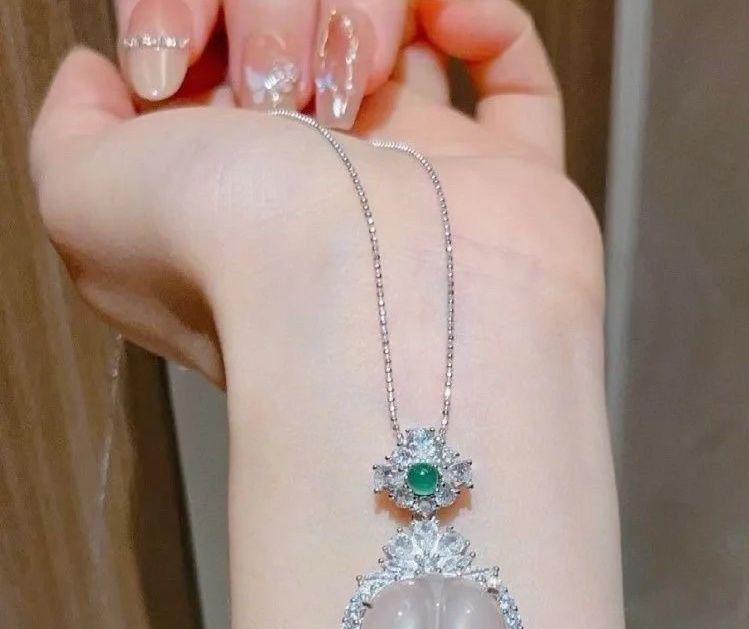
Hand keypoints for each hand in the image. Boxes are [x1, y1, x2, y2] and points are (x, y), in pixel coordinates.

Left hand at [30, 0, 601, 388]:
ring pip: (394, 26)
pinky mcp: (509, 177)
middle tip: (274, 83)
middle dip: (273, 11)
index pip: (212, 44)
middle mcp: (327, 173)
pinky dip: (479, 14)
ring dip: (364, 6)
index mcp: (234, 178)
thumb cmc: (228, 262)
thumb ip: (74, 126)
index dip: (187, 14)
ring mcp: (421, 171)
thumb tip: (105, 77)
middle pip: (300, 20)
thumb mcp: (81, 198)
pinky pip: (508, 63)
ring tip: (355, 76)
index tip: (175, 57)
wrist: (365, 313)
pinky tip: (443, 20)